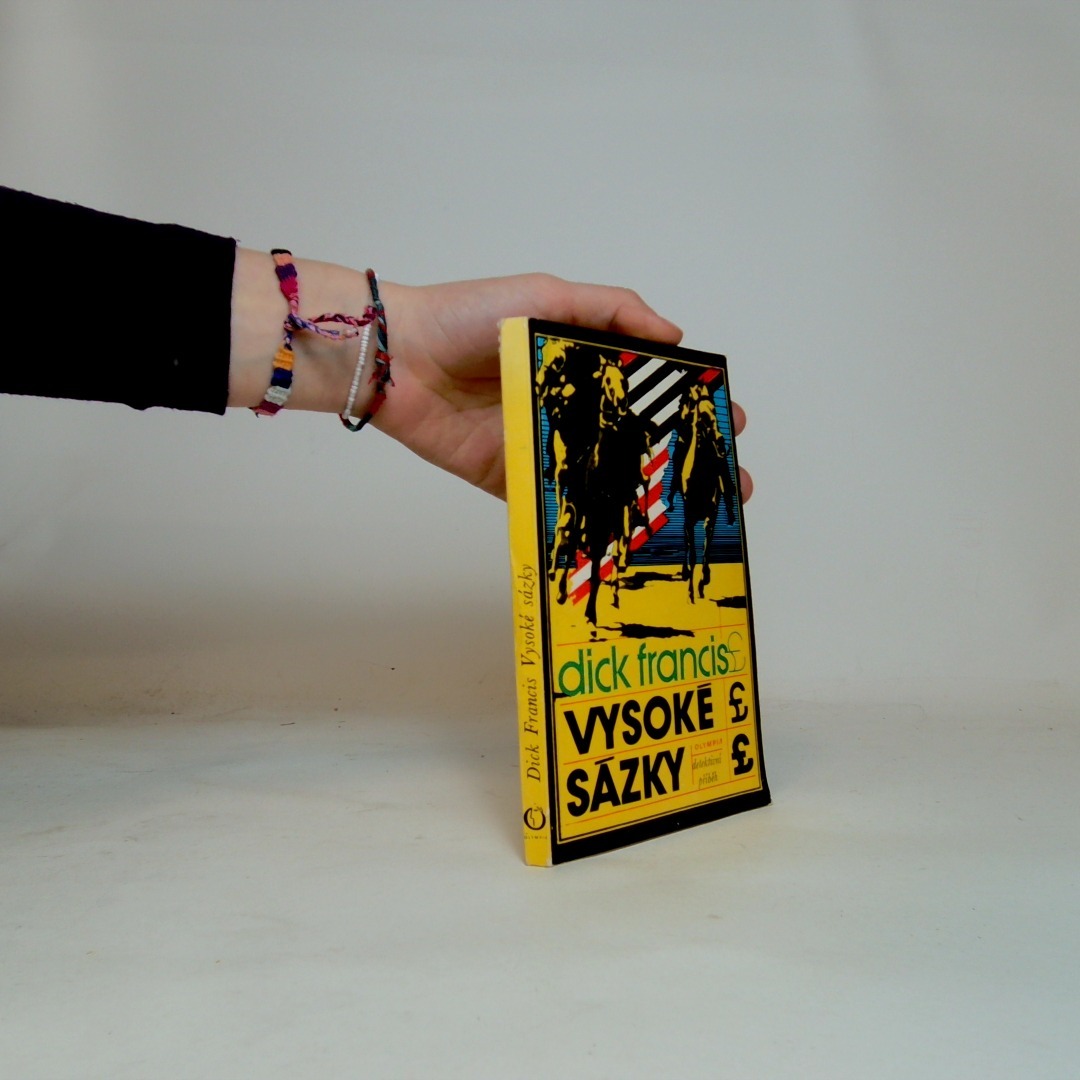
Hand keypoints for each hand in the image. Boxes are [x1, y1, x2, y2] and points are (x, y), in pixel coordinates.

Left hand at [375, 273, 752, 500]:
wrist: (398, 357)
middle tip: (729, 480)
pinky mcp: (509, 477)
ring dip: (646, 497)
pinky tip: (626, 535)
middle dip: (683, 461)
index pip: (647, 389)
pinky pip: (551, 503)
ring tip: (689, 514)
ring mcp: (541, 446)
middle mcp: (566, 408)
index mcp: (578, 363)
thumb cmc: (467, 316)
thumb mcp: (546, 295)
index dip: (689, 405)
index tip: (728, 420)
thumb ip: (610, 310)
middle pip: (635, 440)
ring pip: (602, 477)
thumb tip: (674, 335)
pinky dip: (586, 520)